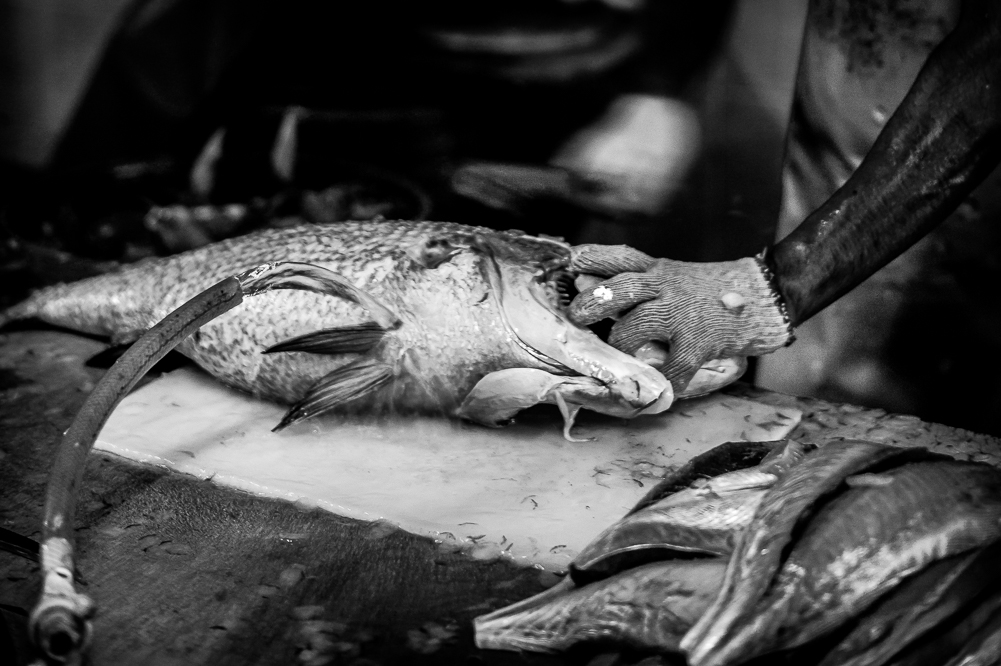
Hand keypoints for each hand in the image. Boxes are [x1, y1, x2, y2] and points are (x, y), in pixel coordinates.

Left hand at [567, 244, 792, 391]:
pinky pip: (671, 370)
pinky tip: (661, 388)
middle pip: (617, 290)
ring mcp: (681, 315)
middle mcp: (664, 287)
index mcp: (657, 270)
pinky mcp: (697, 343)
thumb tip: (590, 286)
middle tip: (575, 319)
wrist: (765, 295)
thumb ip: (641, 283)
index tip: (567, 265)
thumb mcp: (674, 275)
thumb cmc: (713, 291)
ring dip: (620, 347)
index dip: (589, 259)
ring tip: (617, 358)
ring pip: (632, 329)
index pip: (617, 257)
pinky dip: (663, 383)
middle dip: (590, 304)